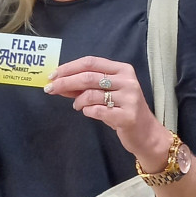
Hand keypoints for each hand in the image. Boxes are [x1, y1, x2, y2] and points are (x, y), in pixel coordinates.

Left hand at [44, 56, 170, 168]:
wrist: (146, 133)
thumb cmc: (123, 110)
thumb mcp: (107, 93)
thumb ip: (86, 86)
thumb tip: (59, 82)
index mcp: (123, 70)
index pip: (91, 62)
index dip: (69, 67)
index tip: (53, 75)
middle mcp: (127, 81)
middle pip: (88, 77)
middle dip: (65, 82)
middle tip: (50, 89)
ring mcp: (129, 98)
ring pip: (91, 94)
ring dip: (77, 101)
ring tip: (76, 106)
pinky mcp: (127, 116)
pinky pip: (96, 110)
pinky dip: (86, 111)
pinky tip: (87, 112)